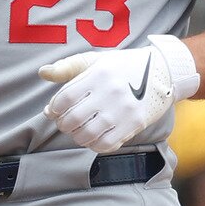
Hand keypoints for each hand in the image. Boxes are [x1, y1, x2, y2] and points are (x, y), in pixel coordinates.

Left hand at [40, 35, 199, 153]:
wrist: (162, 72)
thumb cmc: (121, 66)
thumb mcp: (94, 60)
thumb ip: (67, 67)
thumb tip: (42, 73)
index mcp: (98, 74)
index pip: (64, 98)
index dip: (53, 108)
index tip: (53, 110)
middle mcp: (110, 92)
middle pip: (73, 119)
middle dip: (63, 124)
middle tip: (65, 122)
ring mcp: (123, 110)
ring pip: (88, 135)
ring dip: (76, 136)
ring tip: (78, 130)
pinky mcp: (135, 124)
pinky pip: (106, 145)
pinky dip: (94, 145)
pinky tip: (93, 137)